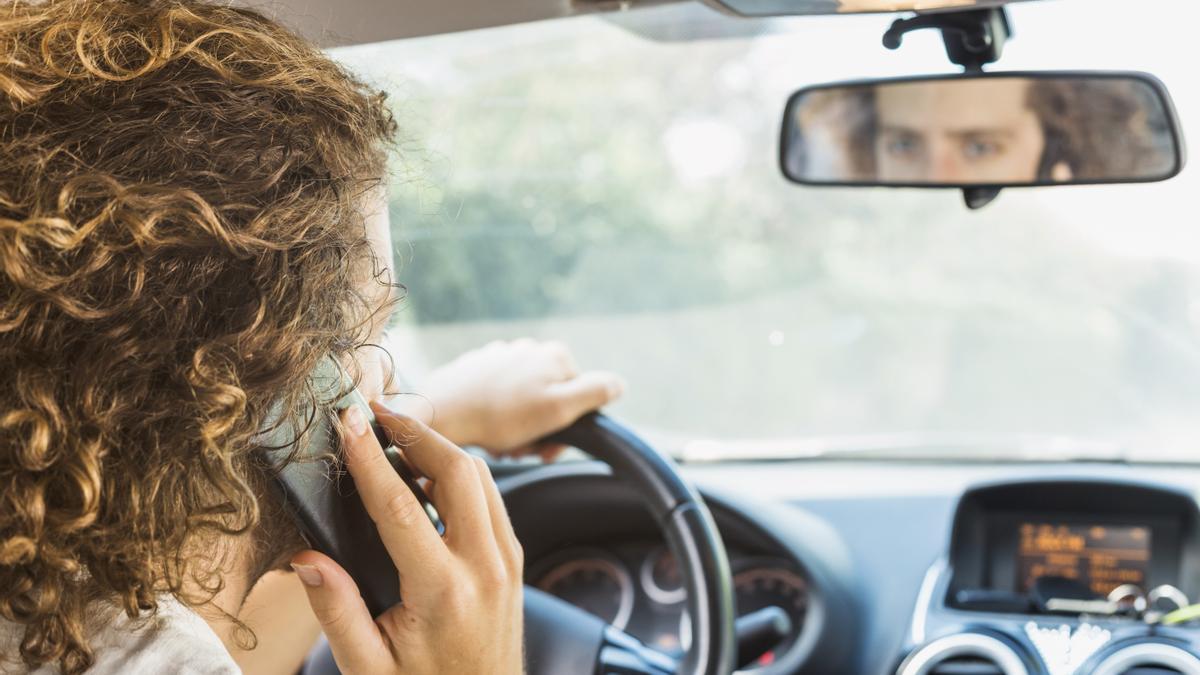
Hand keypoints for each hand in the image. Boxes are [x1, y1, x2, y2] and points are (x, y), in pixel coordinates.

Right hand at [289, 402, 523, 674]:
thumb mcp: (369, 667)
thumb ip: (336, 611)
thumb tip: (306, 558)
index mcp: (443, 592)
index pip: (400, 506)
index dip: (370, 457)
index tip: (349, 421)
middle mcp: (486, 568)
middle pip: (459, 470)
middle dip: (417, 432)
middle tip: (377, 414)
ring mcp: (507, 562)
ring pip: (483, 477)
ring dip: (441, 448)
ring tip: (396, 438)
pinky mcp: (514, 561)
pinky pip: (492, 498)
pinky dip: (461, 474)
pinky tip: (427, 475)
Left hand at [409, 339, 624, 457]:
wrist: (440, 414)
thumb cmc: (500, 416)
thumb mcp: (558, 409)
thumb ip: (595, 392)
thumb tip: (620, 384)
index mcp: (555, 355)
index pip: (579, 397)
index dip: (567, 428)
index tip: (546, 447)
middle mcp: (529, 348)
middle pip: (550, 399)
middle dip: (540, 430)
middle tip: (520, 450)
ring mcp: (499, 356)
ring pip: (523, 401)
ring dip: (517, 427)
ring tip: (500, 443)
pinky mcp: (474, 369)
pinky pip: (496, 397)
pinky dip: (495, 417)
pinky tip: (483, 431)